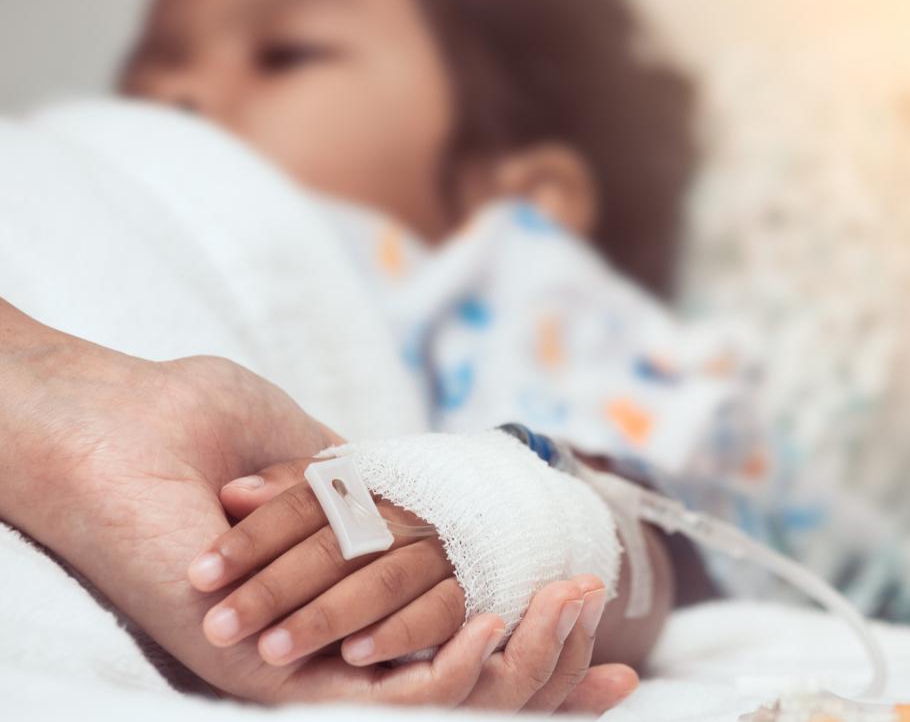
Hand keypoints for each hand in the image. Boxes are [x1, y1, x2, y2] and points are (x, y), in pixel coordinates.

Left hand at [0, 301, 635, 709]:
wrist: (94, 428)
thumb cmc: (187, 422)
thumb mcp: (307, 450)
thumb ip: (367, 485)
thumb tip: (429, 499)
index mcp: (337, 583)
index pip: (448, 621)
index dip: (529, 635)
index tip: (599, 614)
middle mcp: (326, 634)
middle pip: (459, 669)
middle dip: (550, 665)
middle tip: (608, 627)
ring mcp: (305, 656)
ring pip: (438, 692)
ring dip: (520, 667)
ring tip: (577, 611)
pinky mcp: (278, 670)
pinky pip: (390, 697)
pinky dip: (452, 671)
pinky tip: (496, 627)